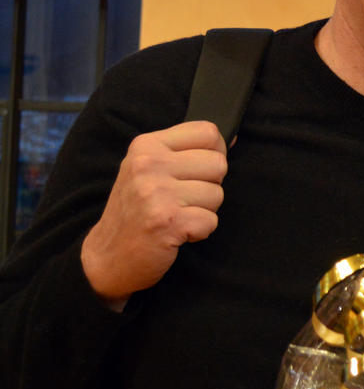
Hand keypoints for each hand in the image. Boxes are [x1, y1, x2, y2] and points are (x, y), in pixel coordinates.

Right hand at [81, 121, 227, 309]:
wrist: (107, 256)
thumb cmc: (136, 211)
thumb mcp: (148, 169)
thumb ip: (184, 151)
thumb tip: (231, 138)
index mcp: (146, 145)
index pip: (208, 132)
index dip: (214, 153)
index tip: (199, 170)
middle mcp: (149, 165)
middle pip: (218, 164)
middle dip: (209, 186)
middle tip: (183, 199)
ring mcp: (156, 193)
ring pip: (217, 194)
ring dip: (203, 210)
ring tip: (176, 215)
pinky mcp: (168, 221)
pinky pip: (211, 221)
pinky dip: (200, 231)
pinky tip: (177, 232)